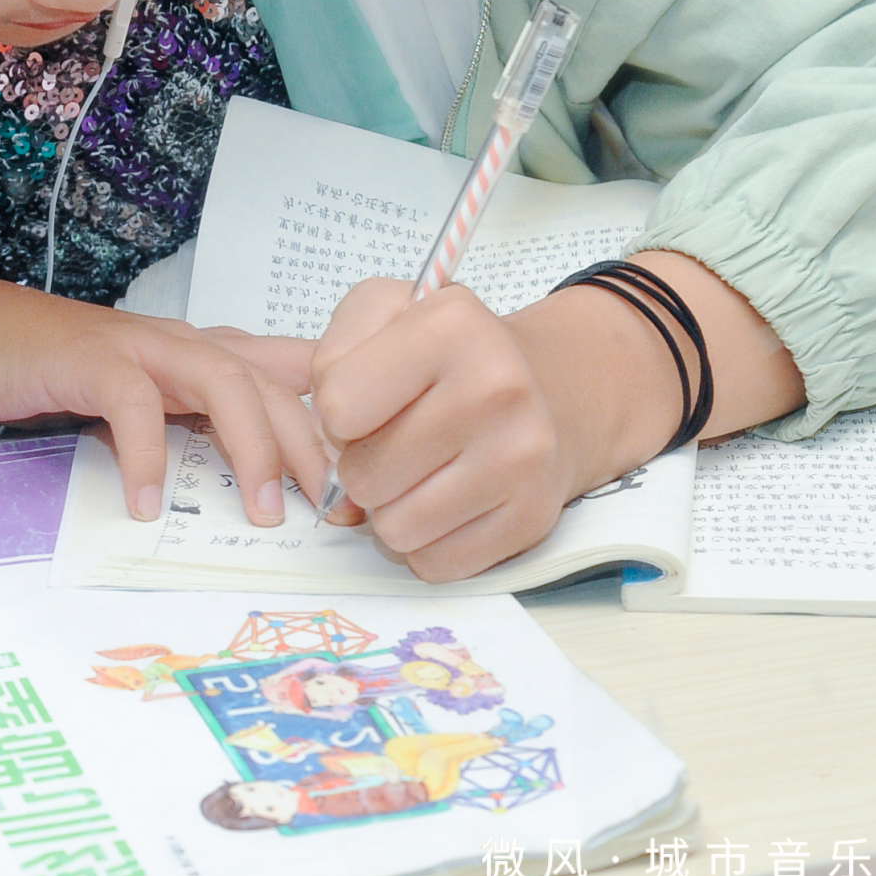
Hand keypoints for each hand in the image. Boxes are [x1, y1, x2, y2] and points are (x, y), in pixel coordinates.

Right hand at [0, 272, 326, 526]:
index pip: (293, 374)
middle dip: (313, 448)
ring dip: (252, 449)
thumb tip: (255, 489)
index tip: (361, 484)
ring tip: (261, 513)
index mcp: (206, 353)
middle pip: (274, 384)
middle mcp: (187, 343)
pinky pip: (134, 406)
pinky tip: (147, 506)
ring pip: (224, 385)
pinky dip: (148, 455)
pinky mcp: (92, 360)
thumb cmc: (63, 376)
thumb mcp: (147, 401)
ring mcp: (141, 347)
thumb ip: (195, 426)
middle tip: (334, 513)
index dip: (335, 423)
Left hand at [308, 252, 802, 581]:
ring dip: (391, 508)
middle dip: (362, 465)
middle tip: (393, 442)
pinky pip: (436, 563)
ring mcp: (522, 457)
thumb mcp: (382, 313)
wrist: (549, 389)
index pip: (338, 406)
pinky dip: (427, 541)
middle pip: (363, 476)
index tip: (368, 400)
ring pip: (395, 529)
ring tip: (418, 472)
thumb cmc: (447, 354)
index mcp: (452, 324)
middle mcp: (497, 387)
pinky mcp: (533, 517)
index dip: (336, 412)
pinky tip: (446, 501)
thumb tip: (326, 444)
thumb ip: (330, 354)